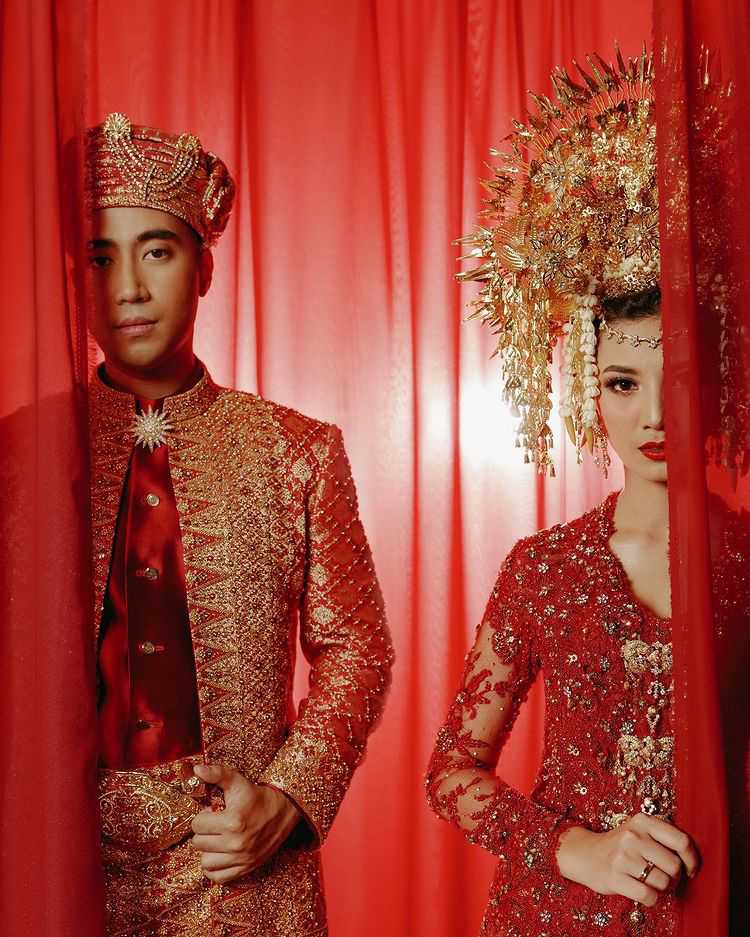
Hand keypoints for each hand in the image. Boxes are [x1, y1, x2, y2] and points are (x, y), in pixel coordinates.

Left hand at [190, 763, 301, 883]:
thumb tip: (197, 769)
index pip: (197, 825)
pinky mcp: (246, 868)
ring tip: (218, 839)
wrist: (284, 810)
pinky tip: (220, 854)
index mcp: (232, 821)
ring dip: (208, 850)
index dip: (203, 816)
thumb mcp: (237, 781)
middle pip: (199, 843)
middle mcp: (236, 843)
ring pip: (205, 862)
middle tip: (216, 824)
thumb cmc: (257, 795)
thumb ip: (216, 774)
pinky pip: (218, 877)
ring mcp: (242, 858)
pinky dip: (215, 868)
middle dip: (204, 832)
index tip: (213, 812)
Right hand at [556, 814, 699, 906]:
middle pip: (674, 865)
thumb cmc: (621, 846)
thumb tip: (693, 858)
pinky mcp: (615, 877)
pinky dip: (650, 898)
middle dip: (673, 876)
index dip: (692, 859)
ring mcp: (623, 856)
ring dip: (661, 888)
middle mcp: (633, 836)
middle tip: (662, 875)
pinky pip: (649, 896)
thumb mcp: (639, 830)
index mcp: (643, 821)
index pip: (681, 840)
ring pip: (663, 882)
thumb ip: (663, 837)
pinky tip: (641, 890)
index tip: (691, 869)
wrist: (585, 854)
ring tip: (648, 881)